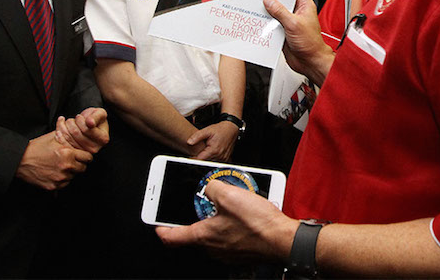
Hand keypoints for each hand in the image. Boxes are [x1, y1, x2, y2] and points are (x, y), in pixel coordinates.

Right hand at [15, 131, 93, 190]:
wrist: (20, 160)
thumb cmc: (36, 148)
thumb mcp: (54, 137)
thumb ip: (69, 136)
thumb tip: (79, 132)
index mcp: (68, 154)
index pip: (88, 157)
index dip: (85, 156)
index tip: (82, 156)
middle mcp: (66, 167)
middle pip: (83, 168)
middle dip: (79, 164)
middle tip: (71, 161)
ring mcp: (60, 178)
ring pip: (74, 177)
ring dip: (71, 172)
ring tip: (61, 166)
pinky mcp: (53, 187)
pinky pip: (65, 184)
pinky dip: (62, 180)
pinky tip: (56, 173)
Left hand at [55, 107, 108, 153]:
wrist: (88, 125)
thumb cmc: (95, 118)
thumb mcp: (99, 113)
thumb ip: (96, 116)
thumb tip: (90, 123)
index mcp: (103, 139)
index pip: (87, 129)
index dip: (80, 121)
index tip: (79, 116)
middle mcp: (95, 148)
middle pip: (76, 134)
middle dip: (72, 123)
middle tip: (73, 119)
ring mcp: (84, 152)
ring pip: (69, 137)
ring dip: (65, 126)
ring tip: (68, 122)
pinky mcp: (74, 153)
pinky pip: (63, 142)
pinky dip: (59, 132)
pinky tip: (60, 125)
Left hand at [157, 179, 296, 263]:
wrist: (283, 239)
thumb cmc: (258, 223)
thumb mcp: (229, 194)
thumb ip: (212, 187)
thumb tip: (210, 187)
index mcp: (203, 236)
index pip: (172, 238)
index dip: (160, 228)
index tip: (156, 223)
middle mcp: (213, 248)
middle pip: (196, 232)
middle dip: (198, 214)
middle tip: (206, 201)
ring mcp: (228, 252)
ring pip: (215, 232)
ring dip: (218, 217)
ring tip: (232, 202)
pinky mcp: (242, 250)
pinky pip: (231, 235)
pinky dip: (233, 223)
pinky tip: (245, 211)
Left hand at [187, 120, 238, 161]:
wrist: (231, 128)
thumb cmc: (221, 129)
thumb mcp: (207, 130)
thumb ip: (197, 136)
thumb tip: (189, 142)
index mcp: (214, 150)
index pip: (200, 159)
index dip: (194, 158)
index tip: (191, 158)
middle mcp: (219, 155)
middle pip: (206, 161)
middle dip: (202, 156)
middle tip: (203, 148)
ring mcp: (223, 158)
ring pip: (211, 161)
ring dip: (209, 157)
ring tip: (210, 148)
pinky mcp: (226, 158)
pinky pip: (217, 161)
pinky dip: (215, 158)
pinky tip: (215, 151)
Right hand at [264, 0, 333, 85]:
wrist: (309, 62)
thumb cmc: (311, 44)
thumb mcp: (294, 24)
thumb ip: (280, 11)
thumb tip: (269, 1)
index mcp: (304, 5)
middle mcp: (296, 12)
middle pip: (281, 0)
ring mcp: (289, 21)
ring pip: (274, 12)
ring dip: (266, 11)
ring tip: (256, 6)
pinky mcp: (282, 31)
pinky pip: (271, 24)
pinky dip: (265, 23)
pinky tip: (258, 21)